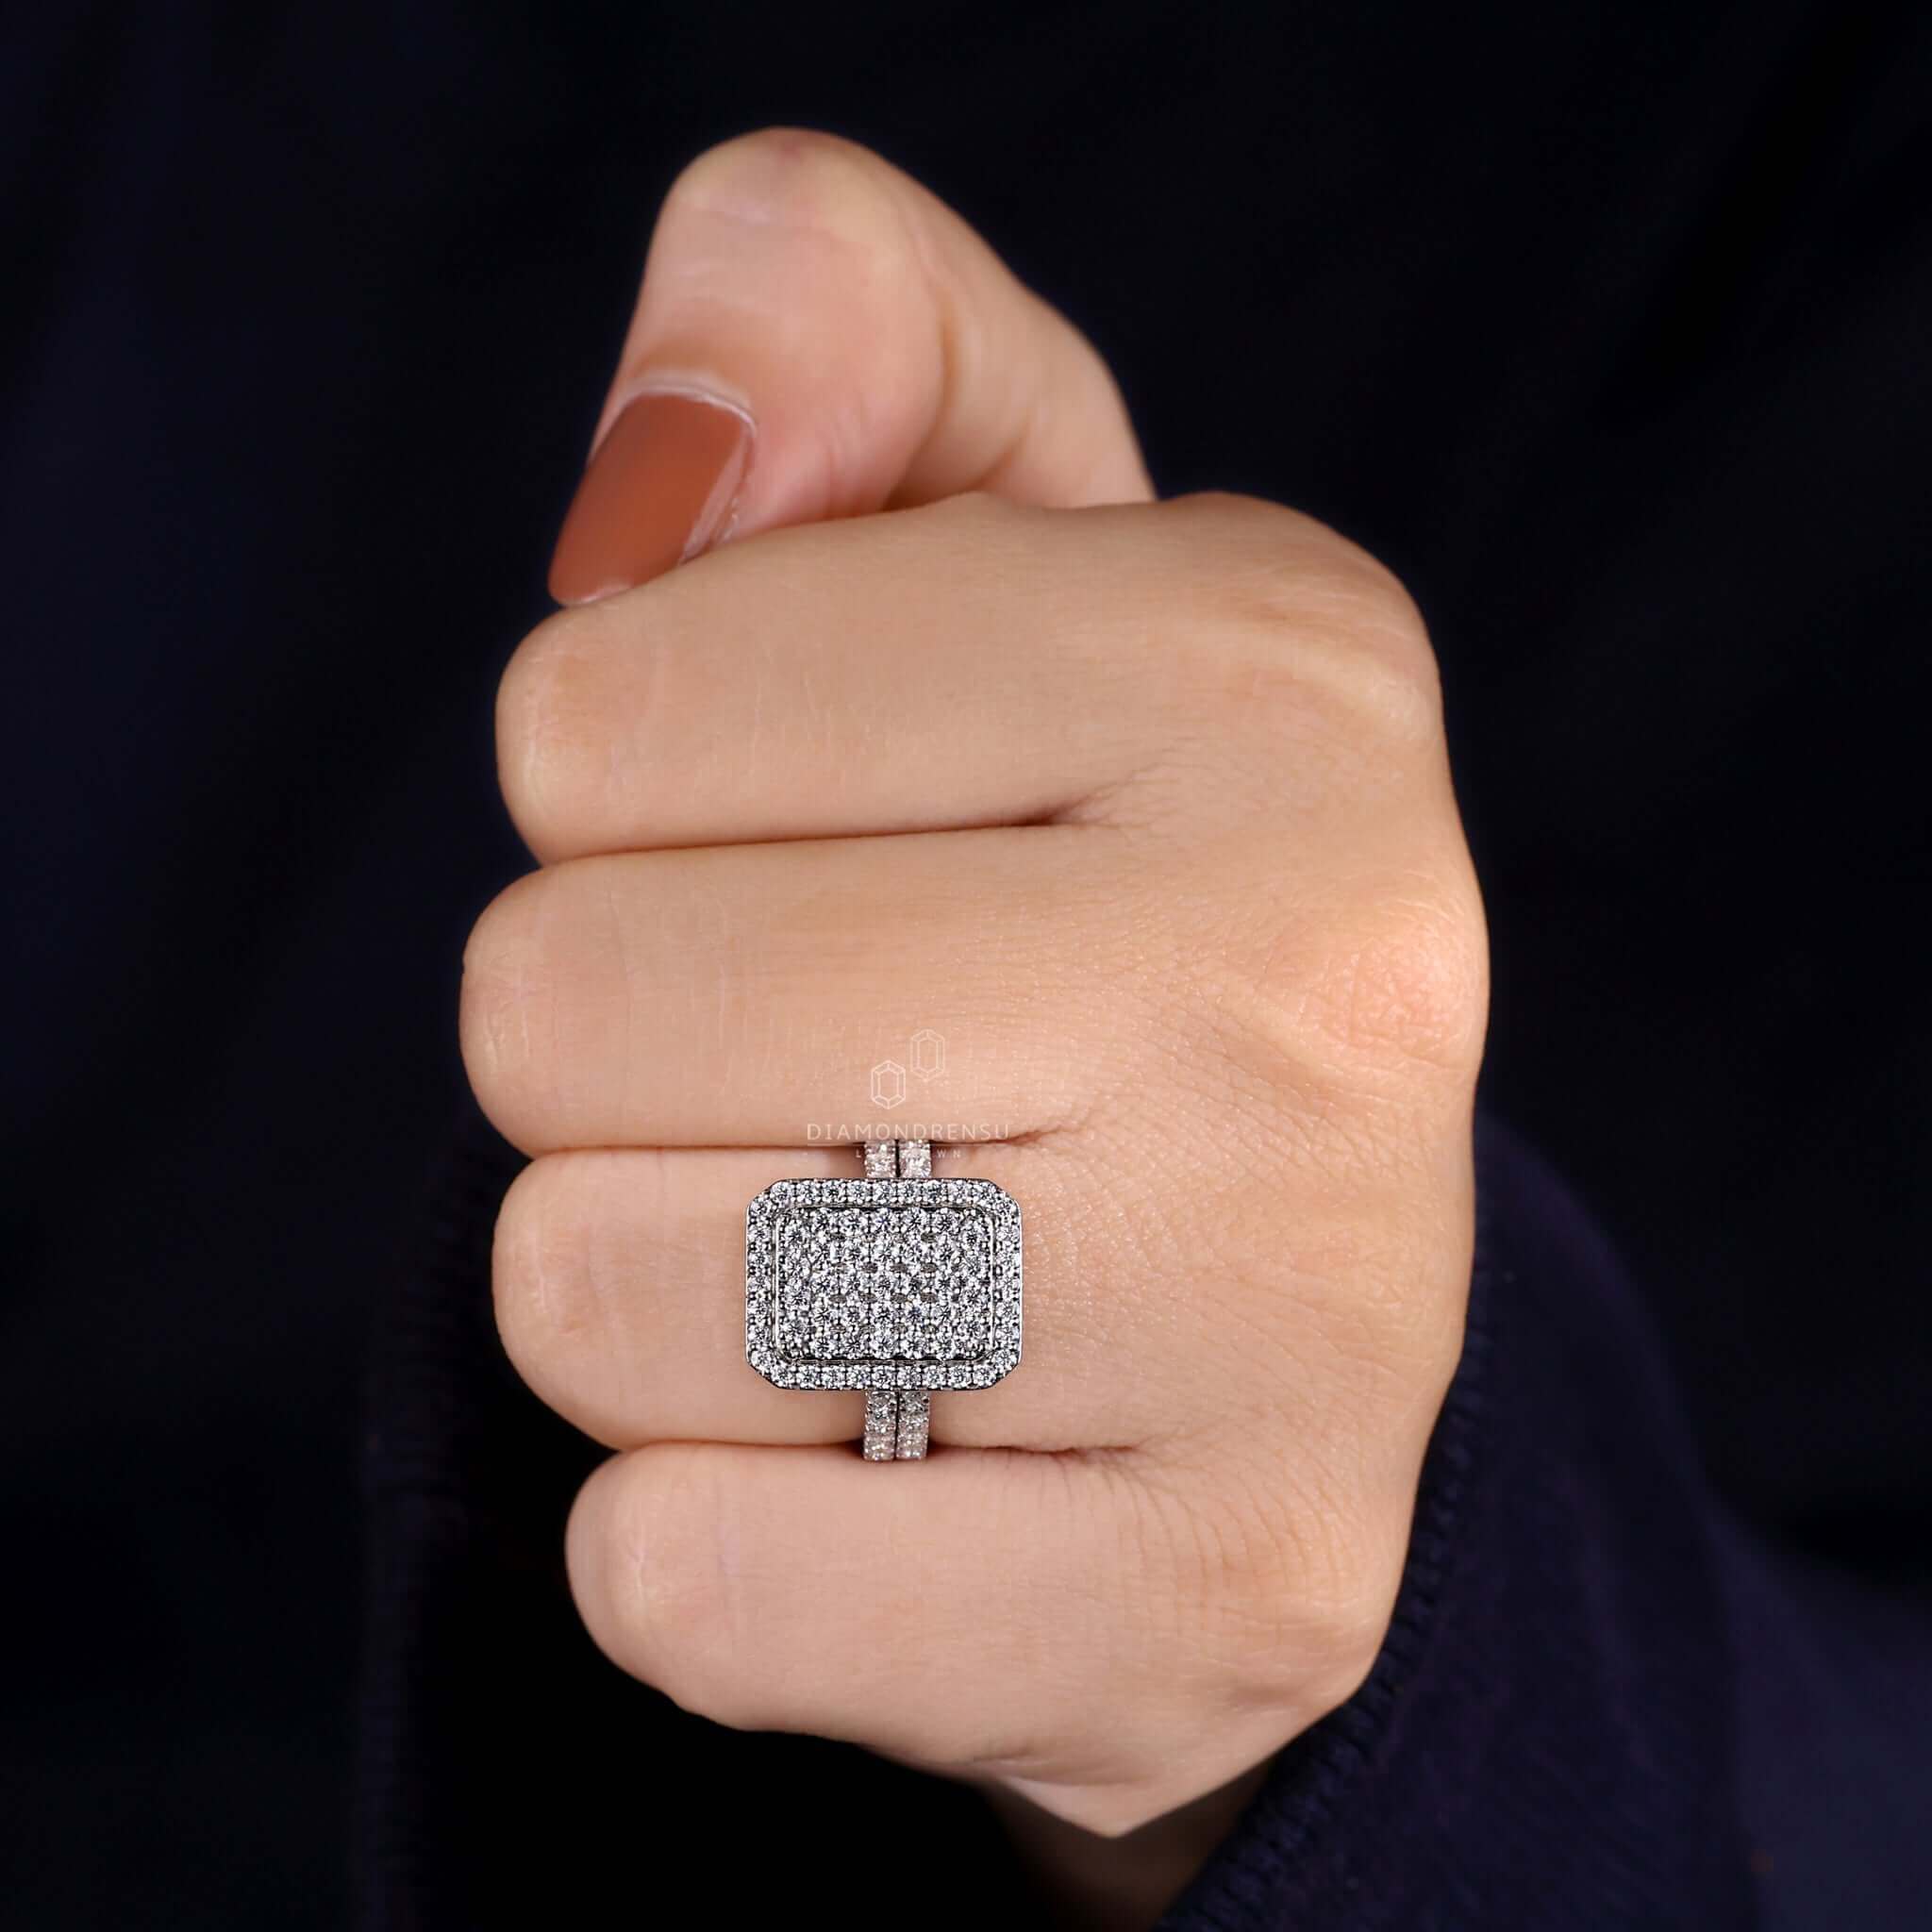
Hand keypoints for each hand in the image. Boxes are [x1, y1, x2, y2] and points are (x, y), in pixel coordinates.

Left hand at [462, 131, 1485, 1923]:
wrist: (1266, 1300)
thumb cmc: (1059, 871)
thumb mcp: (984, 534)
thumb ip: (832, 325)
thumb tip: (655, 468)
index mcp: (1273, 662)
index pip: (600, 707)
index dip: (609, 785)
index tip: (788, 836)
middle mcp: (1337, 973)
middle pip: (566, 1007)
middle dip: (604, 1046)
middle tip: (807, 1069)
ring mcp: (1308, 1320)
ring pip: (599, 1298)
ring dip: (642, 1283)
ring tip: (850, 1254)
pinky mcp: (1224, 1604)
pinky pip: (681, 1583)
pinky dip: (694, 1532)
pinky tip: (870, 1467)